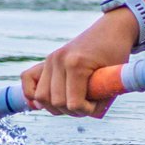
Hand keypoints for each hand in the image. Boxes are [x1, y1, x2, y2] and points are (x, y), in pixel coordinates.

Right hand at [21, 11, 136, 117]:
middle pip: (56, 102)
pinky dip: (32, 93)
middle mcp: (58, 60)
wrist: (112, 29)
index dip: (86, 111)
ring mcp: (50, 59)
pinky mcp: (47, 60)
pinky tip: (46, 100)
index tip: (97, 105)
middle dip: (72, 110)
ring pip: (41, 97)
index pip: (73, 103)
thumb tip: (87, 115)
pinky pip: (28, 80)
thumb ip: (101, 99)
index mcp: (76, 64)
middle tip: (86, 105)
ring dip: (56, 106)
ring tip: (71, 103)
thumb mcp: (114, 78)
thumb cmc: (116, 53)